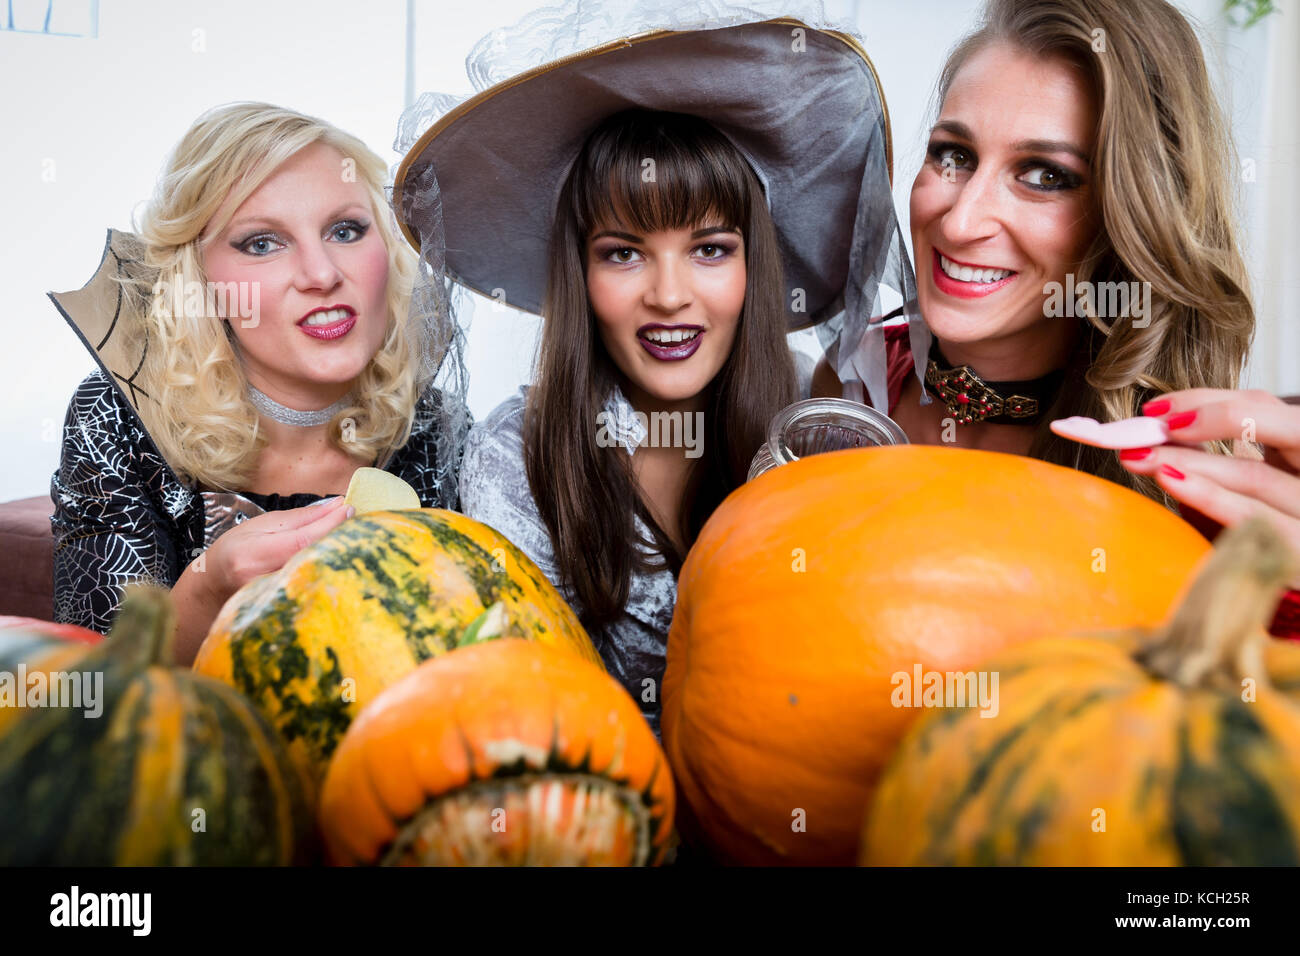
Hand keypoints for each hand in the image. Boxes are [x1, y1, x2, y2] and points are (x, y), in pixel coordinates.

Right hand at [205, 496, 354, 596]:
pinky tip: (337, 560)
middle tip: (356, 523)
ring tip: (349, 539)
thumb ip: (302, 518)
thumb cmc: (236, 550)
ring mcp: (272, 600)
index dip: (329, 525)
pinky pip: (313, 589)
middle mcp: (261, 582)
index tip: (350, 508)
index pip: (302, 540)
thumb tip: (337, 505)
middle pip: (314, 560)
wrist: (214, 585)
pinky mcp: (282, 610)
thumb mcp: (262, 525)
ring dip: (336, 556)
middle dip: (338, 540)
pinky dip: (328, 572)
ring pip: (317, 577)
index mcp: (253, 555)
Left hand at [1118, 388, 1299, 587]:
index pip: (1261, 407)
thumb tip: (1161, 442)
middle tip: (1140, 429)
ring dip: (1188, 462)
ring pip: (1252, 475)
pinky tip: (1170, 481)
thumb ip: (1230, 461)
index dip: (1208, 401)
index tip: (1157, 409)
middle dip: (1196, 421)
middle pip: (1263, 427)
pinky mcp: (1299, 550)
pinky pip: (1251, 518)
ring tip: (1140, 456)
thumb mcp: (1262, 487)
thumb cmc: (1275, 532)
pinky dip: (1208, 496)